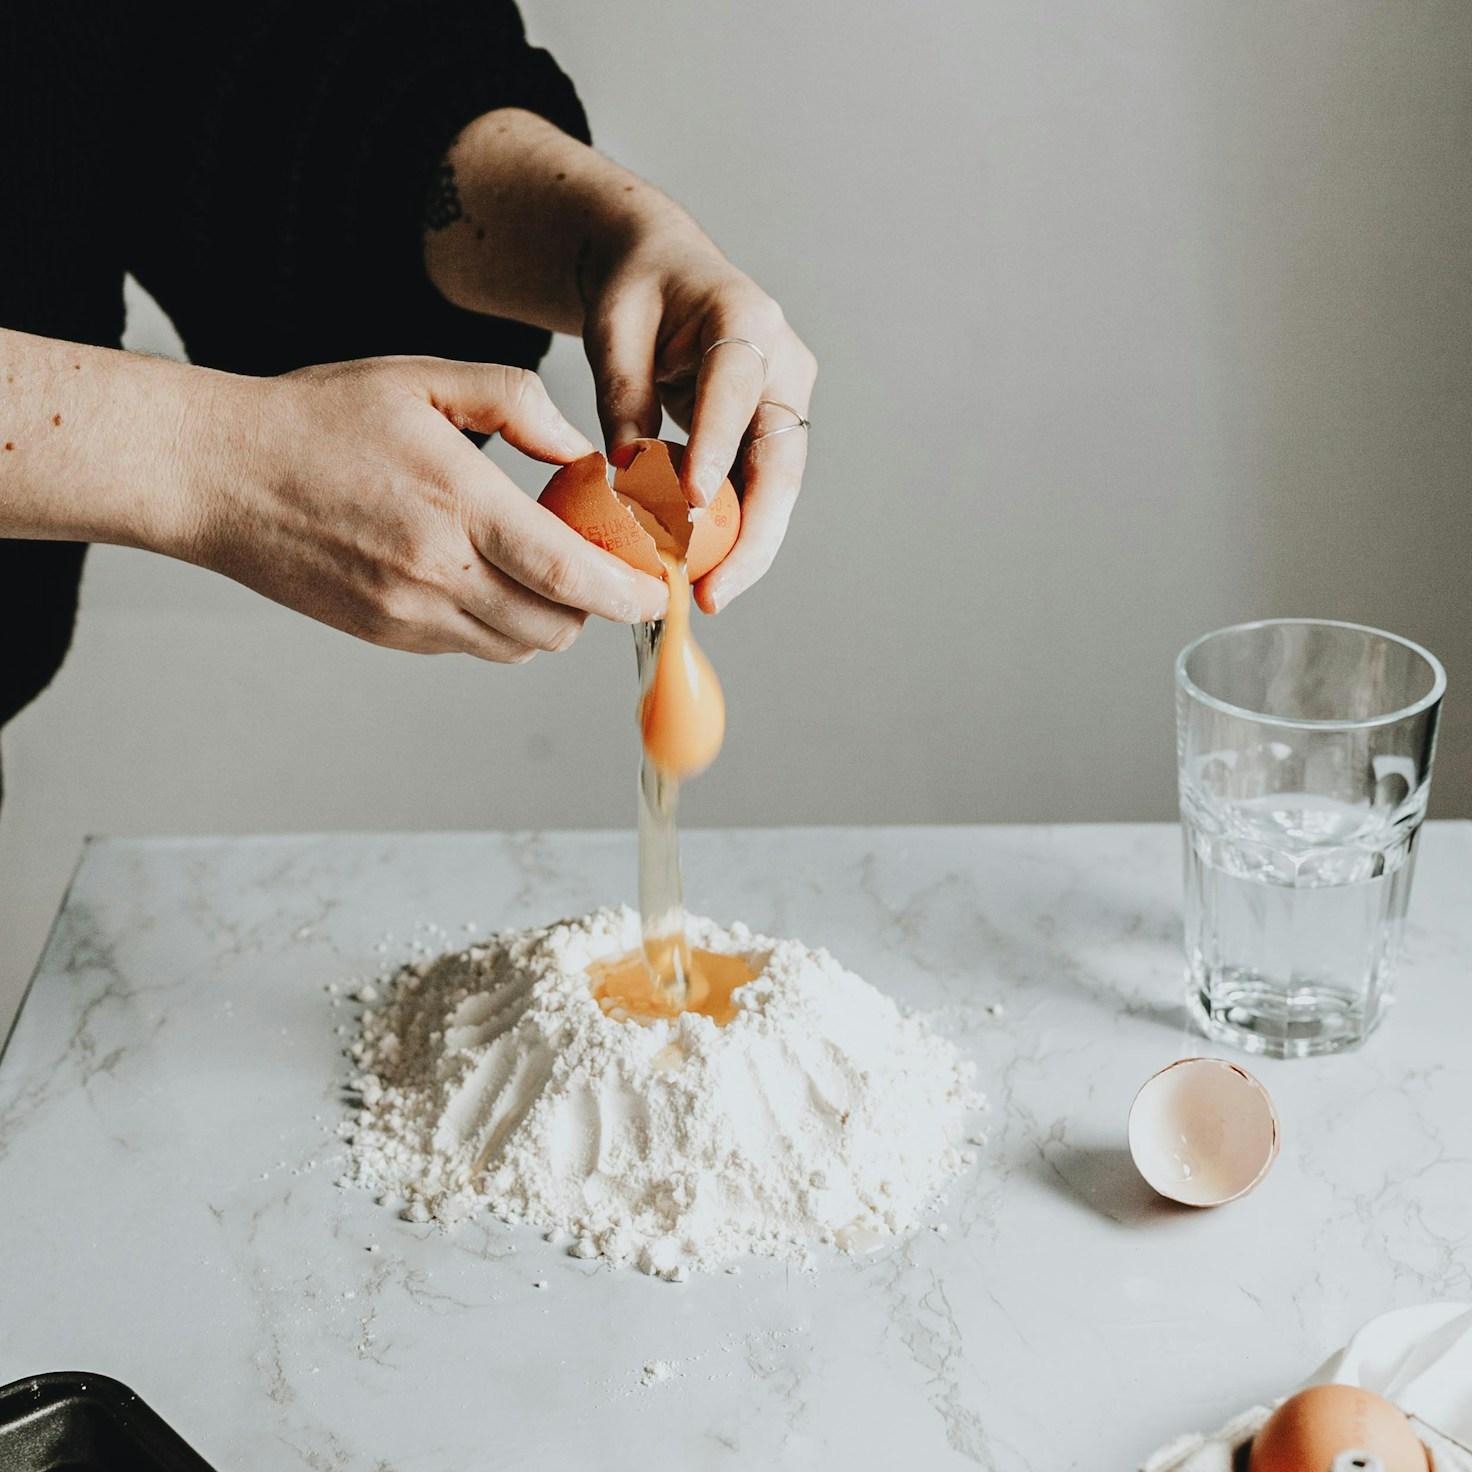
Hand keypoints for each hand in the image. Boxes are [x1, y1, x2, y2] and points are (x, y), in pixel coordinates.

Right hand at [176, 356, 668, 661]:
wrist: (217, 475)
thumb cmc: (317, 417)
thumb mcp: (422, 379)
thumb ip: (517, 404)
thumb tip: (581, 453)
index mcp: (457, 504)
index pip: (571, 574)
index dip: (630, 593)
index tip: (659, 589)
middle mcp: (437, 573)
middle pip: (557, 625)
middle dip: (597, 605)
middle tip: (605, 567)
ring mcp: (409, 614)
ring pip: (519, 647)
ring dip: (552, 619)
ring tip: (547, 569)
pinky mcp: (387, 634)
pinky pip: (473, 649)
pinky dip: (502, 626)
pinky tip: (490, 578)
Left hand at [580, 230, 816, 613]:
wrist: (665, 270)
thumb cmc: (636, 290)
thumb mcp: (613, 329)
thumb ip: (624, 399)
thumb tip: (630, 486)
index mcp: (746, 319)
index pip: (736, 390)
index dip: (716, 448)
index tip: (691, 506)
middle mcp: (783, 365)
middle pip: (780, 460)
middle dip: (752, 534)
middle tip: (714, 590)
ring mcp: (785, 403)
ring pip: (778, 488)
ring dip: (748, 547)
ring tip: (708, 596)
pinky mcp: (772, 433)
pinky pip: (759, 490)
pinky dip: (735, 532)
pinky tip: (707, 573)